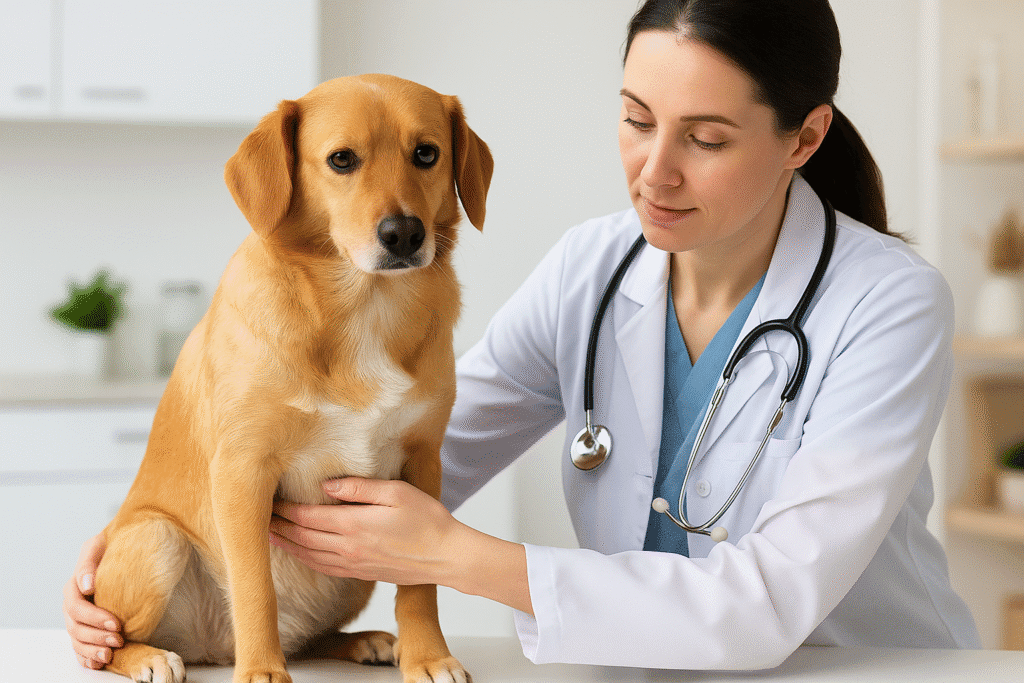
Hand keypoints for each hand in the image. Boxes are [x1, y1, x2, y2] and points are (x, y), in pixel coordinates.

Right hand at [63, 532, 122, 668]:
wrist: (122, 551)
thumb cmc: (110, 546)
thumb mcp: (98, 546)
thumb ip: (89, 563)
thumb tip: (87, 585)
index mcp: (73, 587)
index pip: (77, 607)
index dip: (94, 618)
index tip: (115, 623)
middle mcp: (72, 606)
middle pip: (77, 627)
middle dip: (97, 636)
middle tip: (119, 639)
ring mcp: (77, 619)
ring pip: (78, 641)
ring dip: (92, 650)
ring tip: (110, 654)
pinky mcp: (86, 628)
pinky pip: (80, 648)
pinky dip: (87, 658)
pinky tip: (98, 663)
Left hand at [269, 478, 461, 586]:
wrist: (447, 557)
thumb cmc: (427, 520)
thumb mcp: (396, 492)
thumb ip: (359, 488)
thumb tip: (326, 485)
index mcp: (354, 525)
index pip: (307, 517)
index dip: (285, 509)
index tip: (269, 499)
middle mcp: (348, 548)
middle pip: (302, 538)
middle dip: (278, 527)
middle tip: (259, 517)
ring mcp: (354, 563)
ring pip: (309, 556)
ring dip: (287, 545)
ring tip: (269, 535)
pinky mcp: (362, 573)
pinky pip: (324, 568)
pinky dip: (306, 560)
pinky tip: (300, 553)